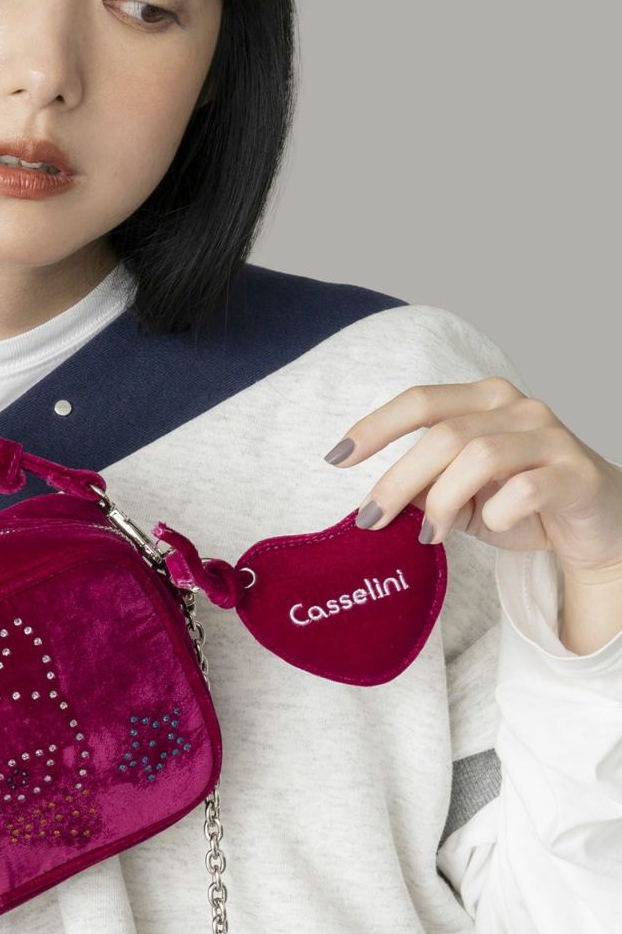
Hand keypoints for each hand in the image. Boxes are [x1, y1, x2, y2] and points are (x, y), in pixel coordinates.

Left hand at [321, 377, 621, 579]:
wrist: (597, 525)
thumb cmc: (522, 501)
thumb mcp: (462, 495)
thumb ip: (425, 488)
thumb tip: (376, 503)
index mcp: (484, 399)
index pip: (420, 401)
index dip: (375, 427)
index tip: (336, 458)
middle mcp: (519, 407)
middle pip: (443, 435)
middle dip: (397, 480)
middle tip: (370, 519)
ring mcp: (551, 436)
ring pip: (480, 456)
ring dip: (443, 501)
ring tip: (430, 534)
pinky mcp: (576, 473)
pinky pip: (525, 490)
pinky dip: (499, 513)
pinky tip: (495, 526)